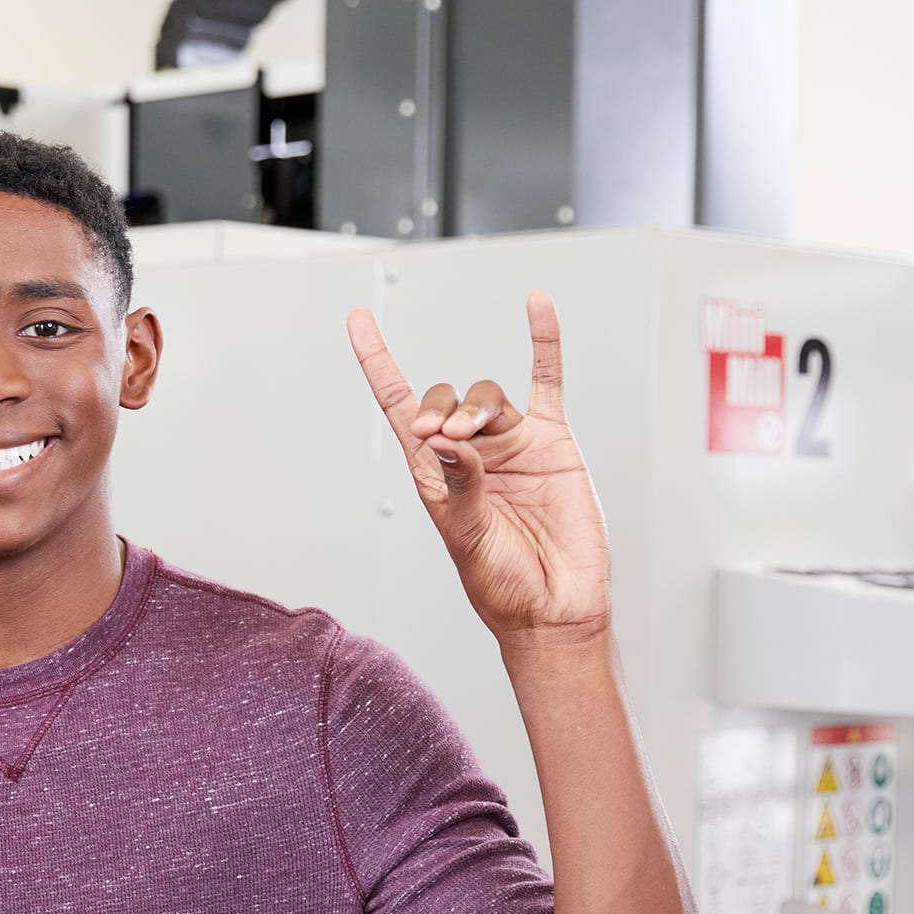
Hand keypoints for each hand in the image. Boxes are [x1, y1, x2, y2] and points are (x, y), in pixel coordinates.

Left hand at [345, 292, 609, 645]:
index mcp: (433, 473)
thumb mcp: (466, 537)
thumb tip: (447, 441)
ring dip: (476, 407)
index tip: (358, 321)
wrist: (555, 606)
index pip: (398, 405)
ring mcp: (511, 445)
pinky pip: (547, 382)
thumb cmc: (502, 584)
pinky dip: (544, 342)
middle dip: (440, 408)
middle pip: (445, 399)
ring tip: (473, 436)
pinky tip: (537, 307)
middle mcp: (470, 453)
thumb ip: (458, 486)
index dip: (378, 363)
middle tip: (443, 437)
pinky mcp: (551, 443)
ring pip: (488, 397)